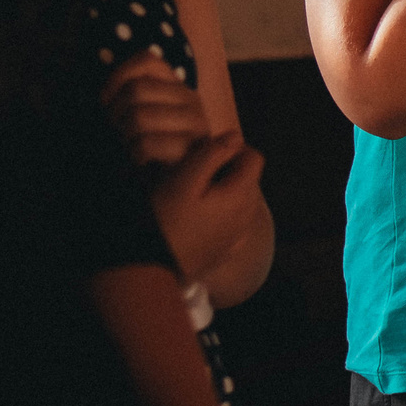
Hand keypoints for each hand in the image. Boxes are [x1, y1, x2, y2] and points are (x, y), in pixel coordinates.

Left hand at [103, 50, 211, 167]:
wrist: (180, 186)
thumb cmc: (153, 149)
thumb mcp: (142, 116)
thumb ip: (130, 96)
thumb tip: (104, 94)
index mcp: (177, 84)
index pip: (146, 59)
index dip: (117, 76)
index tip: (107, 100)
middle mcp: (190, 98)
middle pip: (135, 90)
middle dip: (115, 113)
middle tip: (119, 130)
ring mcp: (195, 122)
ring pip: (139, 117)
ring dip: (125, 136)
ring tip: (131, 145)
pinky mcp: (193, 148)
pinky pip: (147, 143)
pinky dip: (135, 154)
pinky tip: (141, 160)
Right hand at [149, 130, 266, 284]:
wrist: (151, 269)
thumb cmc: (165, 218)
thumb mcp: (185, 178)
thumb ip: (213, 154)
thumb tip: (235, 137)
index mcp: (241, 195)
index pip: (255, 158)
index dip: (233, 148)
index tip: (206, 152)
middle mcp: (247, 217)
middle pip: (249, 180)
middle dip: (228, 170)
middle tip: (194, 173)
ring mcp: (237, 238)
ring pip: (240, 202)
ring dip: (223, 192)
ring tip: (191, 195)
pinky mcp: (224, 253)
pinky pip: (231, 224)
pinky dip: (220, 215)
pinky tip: (196, 219)